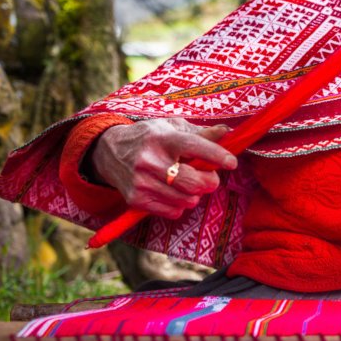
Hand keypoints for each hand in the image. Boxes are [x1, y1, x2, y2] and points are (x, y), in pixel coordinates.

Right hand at [91, 118, 236, 219]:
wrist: (109, 152)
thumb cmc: (150, 138)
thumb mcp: (172, 128)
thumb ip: (201, 133)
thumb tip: (228, 133)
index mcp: (162, 139)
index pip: (194, 147)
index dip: (216, 156)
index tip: (232, 162)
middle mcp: (150, 161)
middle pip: (194, 182)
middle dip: (210, 182)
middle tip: (209, 176)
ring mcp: (142, 183)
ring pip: (188, 200)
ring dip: (195, 194)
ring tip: (187, 182)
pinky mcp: (137, 200)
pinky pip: (174, 212)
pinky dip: (180, 205)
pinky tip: (172, 192)